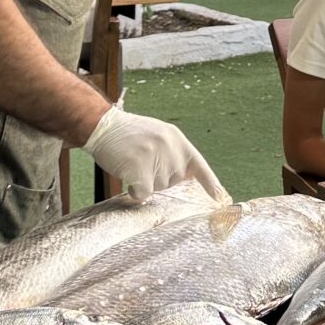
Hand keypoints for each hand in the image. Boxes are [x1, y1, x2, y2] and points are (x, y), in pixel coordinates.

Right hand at [85, 107, 223, 200]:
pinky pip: (143, 193)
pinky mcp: (139, 166)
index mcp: (178, 140)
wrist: (104, 126)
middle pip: (173, 183)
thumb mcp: (159, 136)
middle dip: (158, 179)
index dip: (211, 184)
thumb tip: (184, 177)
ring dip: (144, 183)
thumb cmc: (129, 134)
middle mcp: (171, 148)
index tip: (221, 198)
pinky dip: (135, 191)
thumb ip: (174, 153)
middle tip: (142, 162)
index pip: (199, 166)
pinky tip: (127, 176)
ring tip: (132, 164)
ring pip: (157, 189)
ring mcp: (156, 156)